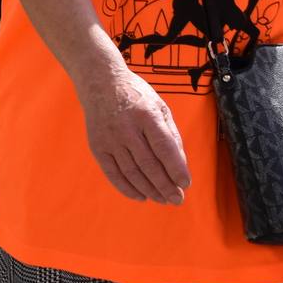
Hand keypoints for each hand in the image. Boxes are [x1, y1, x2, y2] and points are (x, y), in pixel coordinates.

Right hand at [80, 63, 189, 204]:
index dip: (176, 169)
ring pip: (132, 172)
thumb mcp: (160, 107)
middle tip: (177, 199)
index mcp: (146, 115)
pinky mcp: (97, 146)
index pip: (164, 148)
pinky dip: (127, 188)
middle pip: (149, 165)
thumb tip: (180, 166)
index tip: (185, 184)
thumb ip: (171, 135)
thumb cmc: (136, 96)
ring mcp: (110, 138)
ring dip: (149, 190)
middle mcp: (126, 128)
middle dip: (165, 186)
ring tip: (162, 199)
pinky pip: (112, 173)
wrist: (100, 82)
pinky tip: (140, 196)